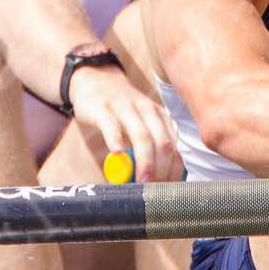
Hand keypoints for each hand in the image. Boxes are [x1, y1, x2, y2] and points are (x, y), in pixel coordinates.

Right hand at [67, 66, 181, 181]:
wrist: (94, 78)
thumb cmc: (120, 108)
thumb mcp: (141, 121)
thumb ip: (150, 145)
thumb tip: (158, 183)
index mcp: (159, 116)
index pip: (174, 147)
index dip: (174, 172)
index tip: (169, 191)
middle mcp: (146, 111)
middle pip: (162, 143)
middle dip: (163, 170)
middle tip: (156, 191)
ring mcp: (124, 108)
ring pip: (141, 135)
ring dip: (145, 161)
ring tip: (142, 182)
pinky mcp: (102, 108)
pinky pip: (111, 125)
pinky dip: (116, 139)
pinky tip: (118, 154)